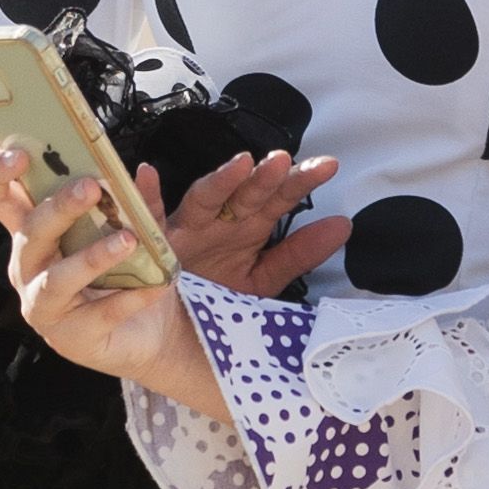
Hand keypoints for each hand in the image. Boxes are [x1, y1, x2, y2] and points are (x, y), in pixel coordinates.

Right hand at [0, 145, 224, 415]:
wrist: (152, 333)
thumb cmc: (129, 274)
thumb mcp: (136, 232)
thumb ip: (138, 204)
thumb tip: (145, 170)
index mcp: (34, 232)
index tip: (20, 154)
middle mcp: (29, 267)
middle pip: (29, 232)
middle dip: (59, 208)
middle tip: (91, 187)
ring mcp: (43, 305)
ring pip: (56, 278)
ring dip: (91, 256)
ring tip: (127, 239)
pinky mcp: (70, 337)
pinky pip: (99, 313)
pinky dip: (129, 297)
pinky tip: (155, 285)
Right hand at [162, 151, 346, 296]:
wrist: (176, 326)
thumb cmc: (218, 295)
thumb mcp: (264, 279)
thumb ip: (299, 255)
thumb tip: (344, 225)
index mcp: (249, 227)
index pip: (280, 199)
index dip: (301, 183)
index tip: (328, 167)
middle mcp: (220, 221)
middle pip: (246, 193)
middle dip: (265, 178)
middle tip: (284, 162)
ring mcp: (188, 229)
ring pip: (205, 199)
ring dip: (222, 180)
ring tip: (240, 164)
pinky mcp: (158, 243)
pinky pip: (149, 218)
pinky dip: (144, 196)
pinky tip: (146, 174)